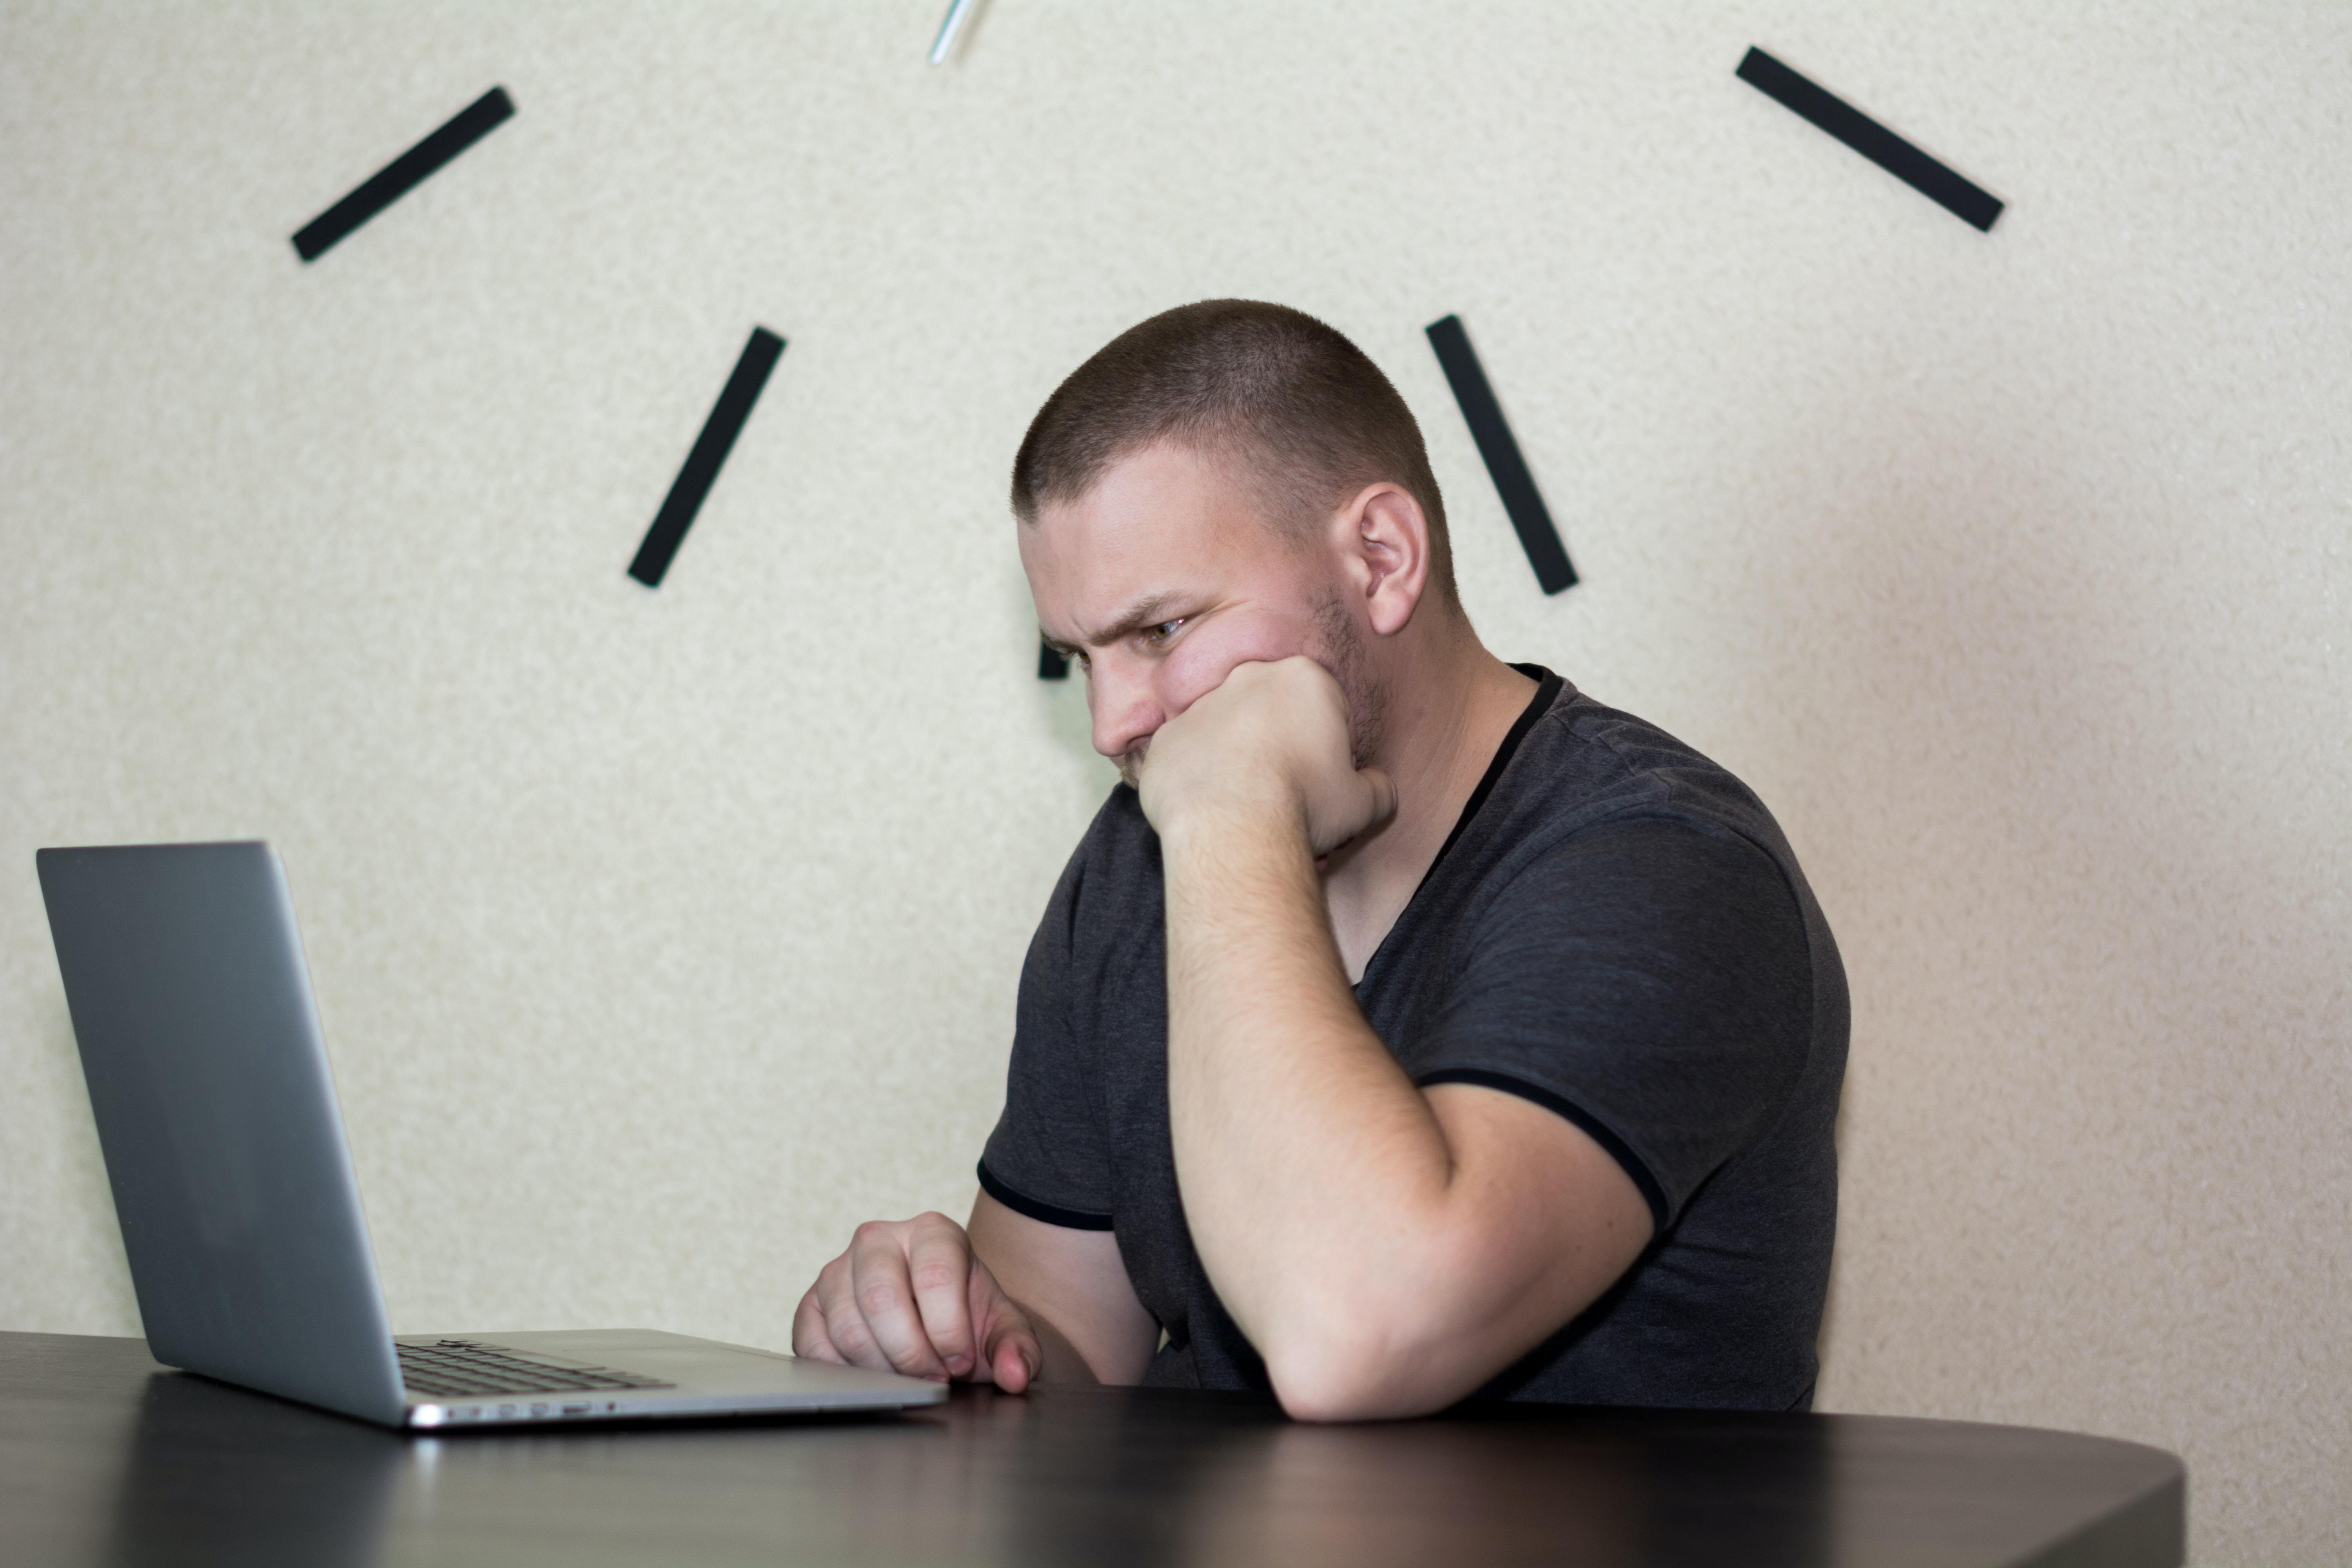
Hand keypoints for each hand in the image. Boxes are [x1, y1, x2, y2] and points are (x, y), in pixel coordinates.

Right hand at [791, 1212, 1041, 1388]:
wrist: (934, 1319)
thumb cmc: (966, 1318)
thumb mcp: (1002, 1329)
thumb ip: (1018, 1349)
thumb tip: (1015, 1375)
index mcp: (933, 1232)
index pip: (934, 1275)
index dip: (949, 1330)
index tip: (961, 1363)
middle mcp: (879, 1239)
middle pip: (882, 1298)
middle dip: (911, 1353)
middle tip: (934, 1379)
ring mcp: (837, 1270)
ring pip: (847, 1326)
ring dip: (881, 1368)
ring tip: (908, 1379)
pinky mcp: (809, 1305)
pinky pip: (814, 1346)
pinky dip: (845, 1374)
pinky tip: (874, 1378)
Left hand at [1136, 656, 1396, 855]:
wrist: (1233, 833)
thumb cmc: (1305, 808)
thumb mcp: (1363, 804)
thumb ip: (1377, 788)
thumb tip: (1377, 787)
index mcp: (1303, 677)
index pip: (1324, 704)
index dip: (1328, 745)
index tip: (1324, 777)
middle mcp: (1246, 678)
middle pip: (1270, 710)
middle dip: (1279, 744)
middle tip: (1287, 791)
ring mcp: (1198, 706)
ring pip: (1225, 732)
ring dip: (1235, 760)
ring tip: (1246, 806)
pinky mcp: (1164, 739)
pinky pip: (1185, 757)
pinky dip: (1196, 780)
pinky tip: (1211, 812)